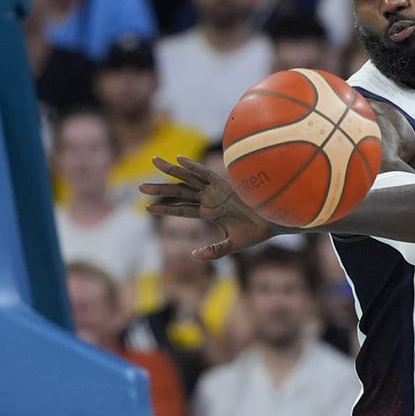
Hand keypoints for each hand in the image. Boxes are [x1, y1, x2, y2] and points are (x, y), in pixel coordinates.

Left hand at [140, 156, 274, 259]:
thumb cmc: (256, 232)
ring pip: (189, 179)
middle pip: (180, 191)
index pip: (182, 210)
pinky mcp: (226, 184)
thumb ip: (214, 250)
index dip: (164, 209)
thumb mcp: (231, 244)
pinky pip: (206, 173)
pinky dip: (193, 166)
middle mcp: (210, 198)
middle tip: (139, 187)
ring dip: (171, 171)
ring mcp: (217, 190)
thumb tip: (193, 255)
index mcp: (210, 212)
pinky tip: (178, 160)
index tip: (146, 208)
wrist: (275, 222)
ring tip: (153, 162)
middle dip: (160, 189)